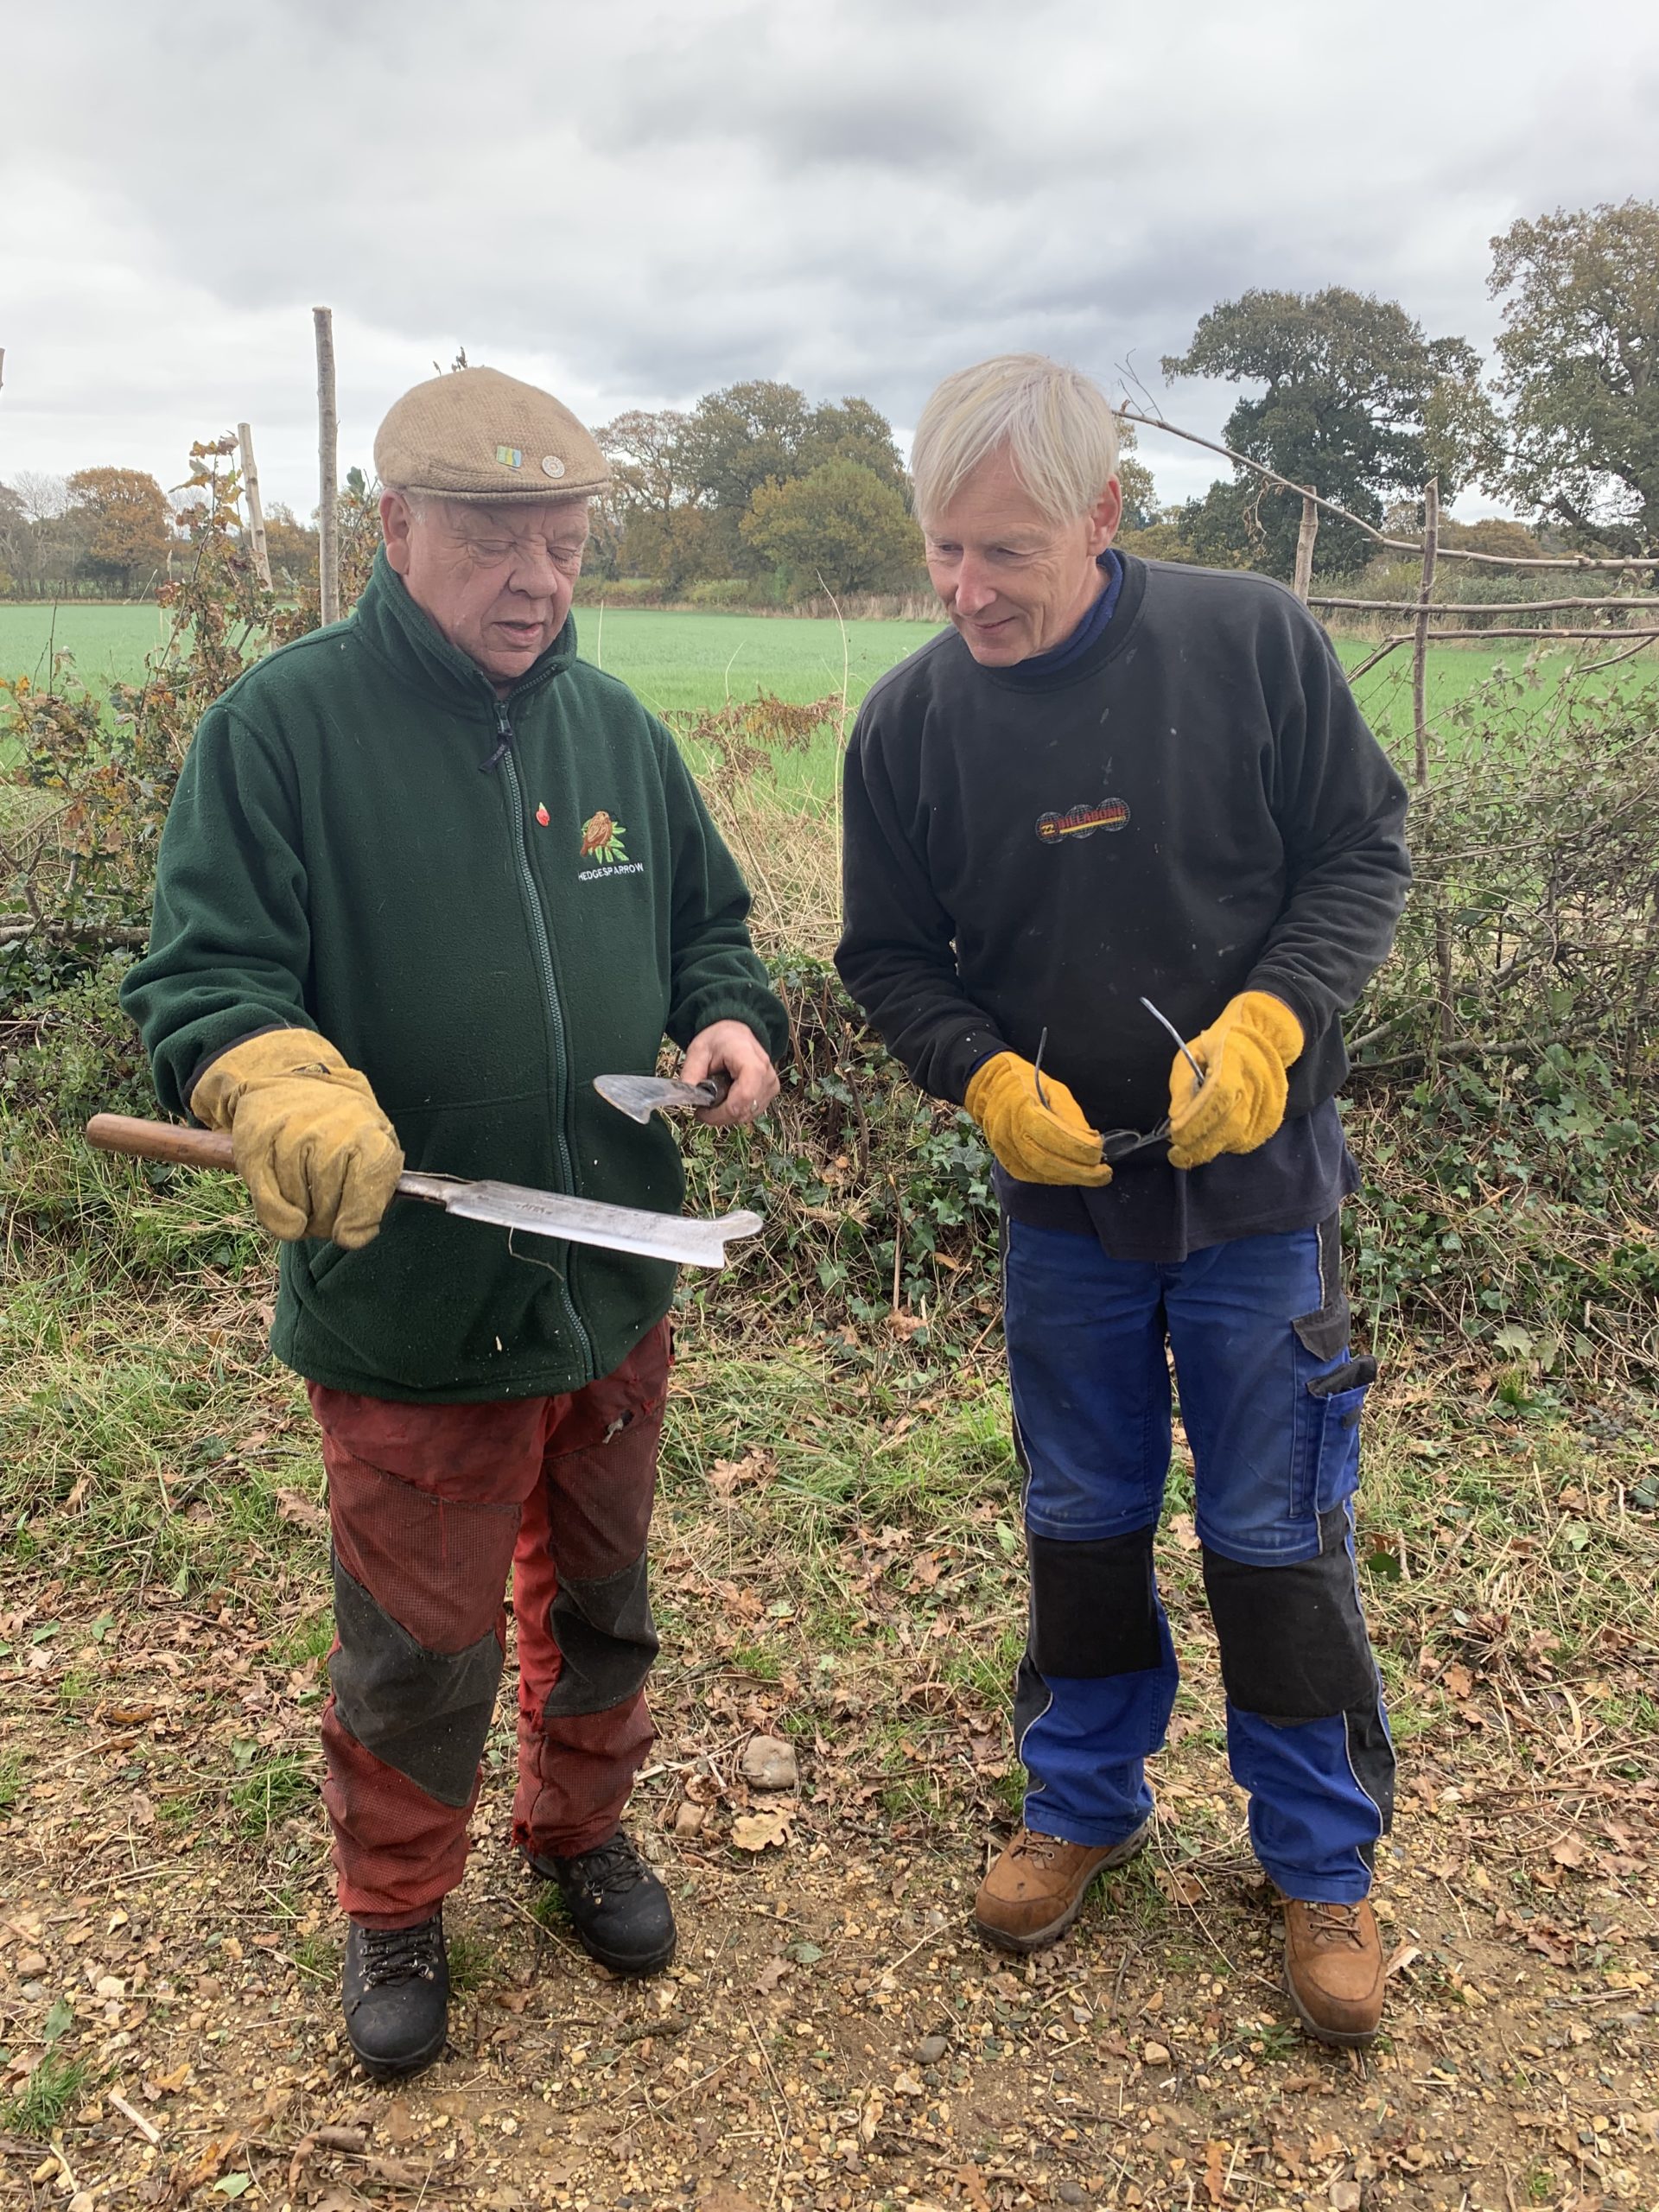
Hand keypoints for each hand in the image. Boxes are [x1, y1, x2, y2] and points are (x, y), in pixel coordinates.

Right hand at [190, 1027, 403, 1246]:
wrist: (289, 1083)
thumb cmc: (339, 1128)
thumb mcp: (372, 1146)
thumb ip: (373, 1192)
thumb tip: (353, 1236)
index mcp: (367, 1130)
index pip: (372, 1180)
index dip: (362, 1217)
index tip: (352, 1231)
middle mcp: (329, 1129)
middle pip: (331, 1206)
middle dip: (328, 1222)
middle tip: (326, 1210)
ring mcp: (290, 1135)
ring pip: (299, 1208)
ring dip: (303, 1216)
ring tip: (306, 1195)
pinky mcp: (255, 1144)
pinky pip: (268, 1202)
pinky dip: (278, 1218)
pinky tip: (289, 1217)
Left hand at [681, 1020, 779, 1128]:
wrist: (735, 1033)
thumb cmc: (718, 1040)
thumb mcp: (698, 1051)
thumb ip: (690, 1075)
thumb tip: (685, 1100)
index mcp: (750, 1061)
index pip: (743, 1097)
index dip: (720, 1113)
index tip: (701, 1111)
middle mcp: (766, 1075)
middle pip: (744, 1111)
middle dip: (719, 1116)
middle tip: (702, 1106)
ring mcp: (771, 1085)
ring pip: (747, 1115)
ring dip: (727, 1114)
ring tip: (715, 1097)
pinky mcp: (771, 1092)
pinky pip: (751, 1113)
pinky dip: (736, 1112)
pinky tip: (727, 1098)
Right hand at [964, 1052, 1112, 1186]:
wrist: (989, 1090)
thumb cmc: (1026, 1084)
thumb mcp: (1053, 1088)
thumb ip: (1071, 1114)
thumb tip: (1091, 1140)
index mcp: (1022, 1107)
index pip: (1052, 1134)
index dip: (1078, 1146)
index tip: (1099, 1150)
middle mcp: (1010, 1131)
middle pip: (1046, 1160)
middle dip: (1079, 1171)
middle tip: (1104, 1174)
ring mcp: (1005, 1149)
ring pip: (1040, 1172)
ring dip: (1070, 1178)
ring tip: (1094, 1177)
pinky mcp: (1007, 1161)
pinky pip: (1033, 1176)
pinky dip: (1056, 1179)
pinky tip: (1072, 1177)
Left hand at [1166, 992, 1302, 1169]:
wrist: (1263, 1037)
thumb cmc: (1220, 1044)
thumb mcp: (1189, 1055)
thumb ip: (1182, 1088)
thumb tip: (1176, 1120)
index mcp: (1234, 1065)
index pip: (1215, 1102)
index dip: (1194, 1123)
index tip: (1174, 1137)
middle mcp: (1255, 1087)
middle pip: (1227, 1127)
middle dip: (1199, 1145)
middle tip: (1177, 1156)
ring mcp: (1268, 1104)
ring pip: (1238, 1138)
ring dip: (1212, 1147)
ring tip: (1192, 1149)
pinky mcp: (1273, 1117)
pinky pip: (1248, 1140)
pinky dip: (1228, 1145)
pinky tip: (1213, 1143)